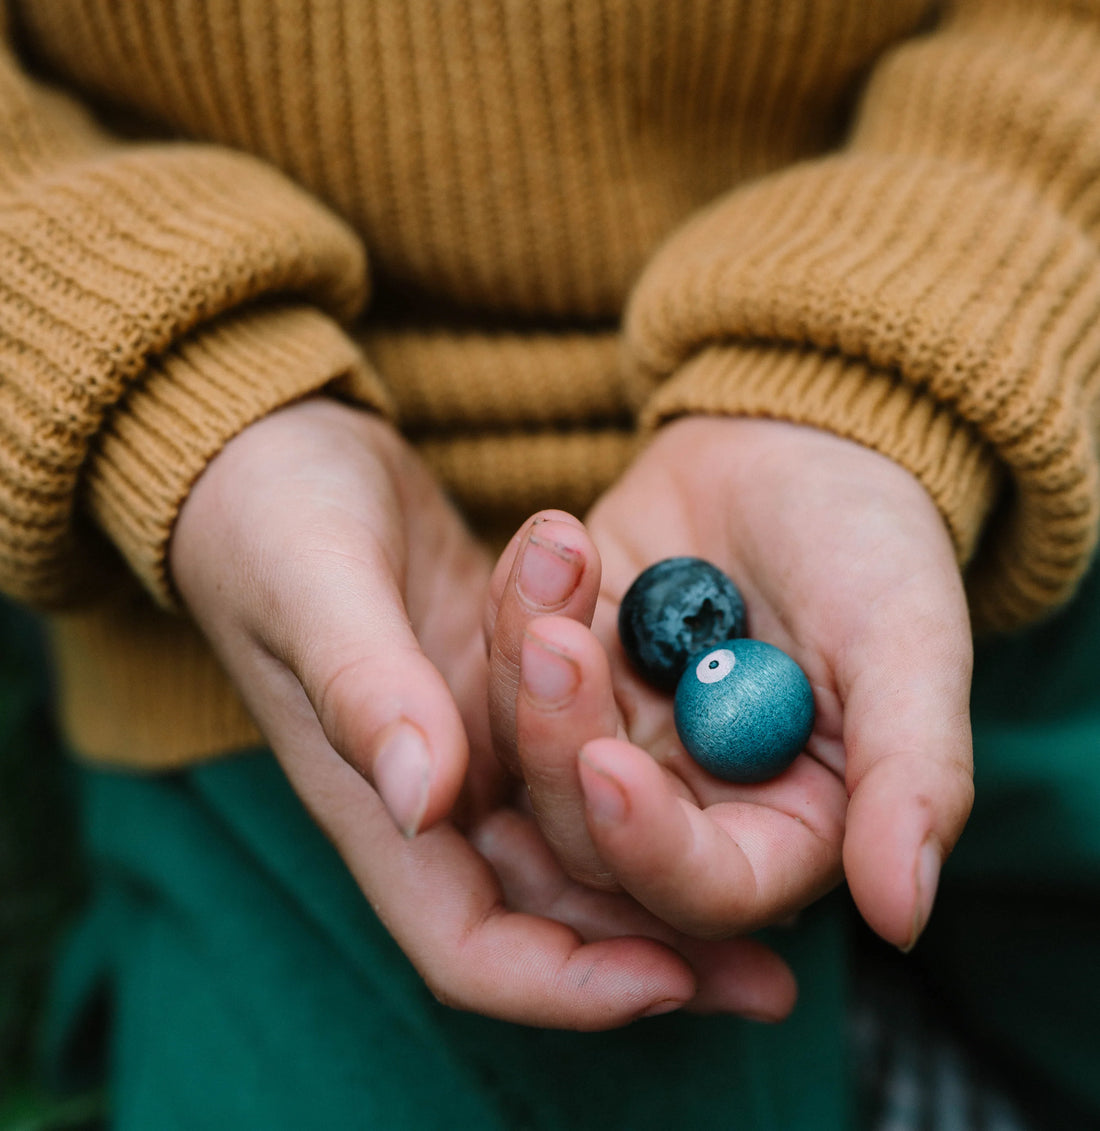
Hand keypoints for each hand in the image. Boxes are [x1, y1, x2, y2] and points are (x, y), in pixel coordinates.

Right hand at [169, 398, 794, 1025]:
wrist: (279, 456)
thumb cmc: (273, 518)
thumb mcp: (313, 582)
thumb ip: (362, 686)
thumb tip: (421, 796)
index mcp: (375, 800)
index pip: (469, 942)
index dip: (564, 982)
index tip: (669, 979)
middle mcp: (433, 798)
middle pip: (552, 916)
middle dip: (657, 944)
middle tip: (771, 972)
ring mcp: (475, 748)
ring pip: (586, 842)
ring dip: (671, 860)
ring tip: (789, 873)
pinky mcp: (505, 695)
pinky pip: (591, 757)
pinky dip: (655, 771)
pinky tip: (734, 771)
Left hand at [488, 416, 973, 949]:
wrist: (802, 456)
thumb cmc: (874, 551)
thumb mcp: (909, 648)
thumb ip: (914, 778)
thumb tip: (905, 915)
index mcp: (783, 827)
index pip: (705, 888)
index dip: (649, 849)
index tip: (608, 764)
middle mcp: (686, 800)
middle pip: (586, 833)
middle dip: (559, 740)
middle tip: (557, 639)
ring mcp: (615, 731)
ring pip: (527, 747)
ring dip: (524, 660)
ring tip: (560, 557)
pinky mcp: (565, 668)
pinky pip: (504, 662)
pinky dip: (513, 602)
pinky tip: (554, 537)